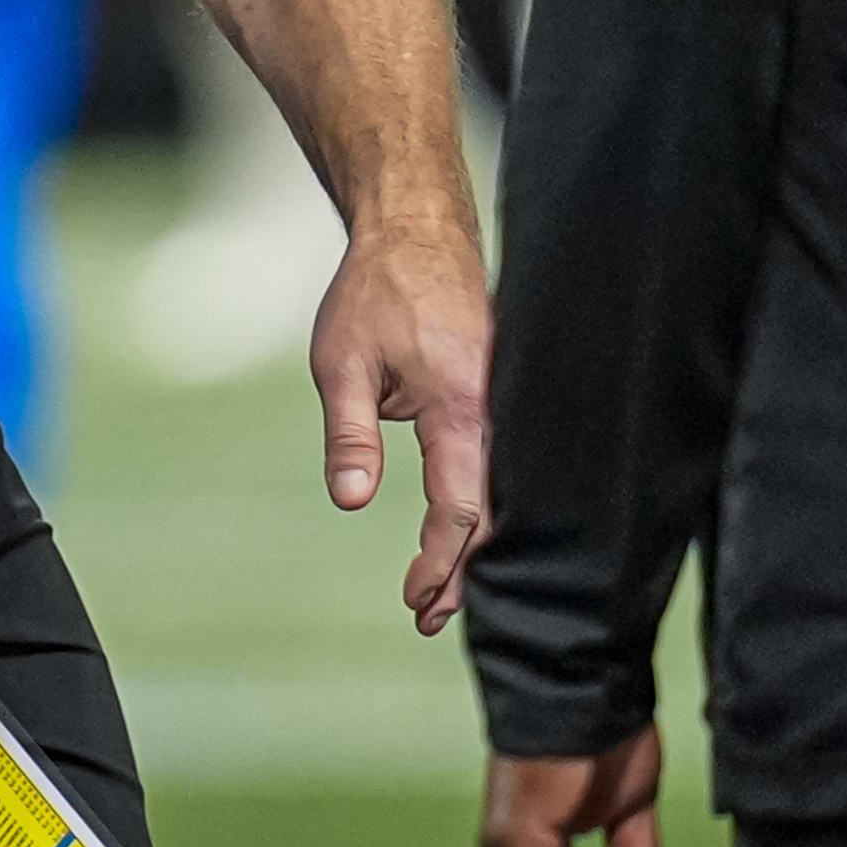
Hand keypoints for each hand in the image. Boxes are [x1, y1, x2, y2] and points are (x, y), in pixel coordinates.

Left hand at [311, 210, 492, 633]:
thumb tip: (352, 502)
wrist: (415, 229)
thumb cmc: (376, 291)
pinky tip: (462, 531)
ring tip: (440, 591)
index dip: (440, 564)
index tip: (413, 601)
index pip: (461, 511)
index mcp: (462, 407)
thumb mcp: (342, 364)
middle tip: (426, 618)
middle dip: (461, 572)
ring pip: (500, 491)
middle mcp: (497, 410)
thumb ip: (350, 435)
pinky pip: (500, 462)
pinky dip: (481, 505)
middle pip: (491, 514)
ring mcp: (504, 400)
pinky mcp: (500, 393)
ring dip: (472, 544)